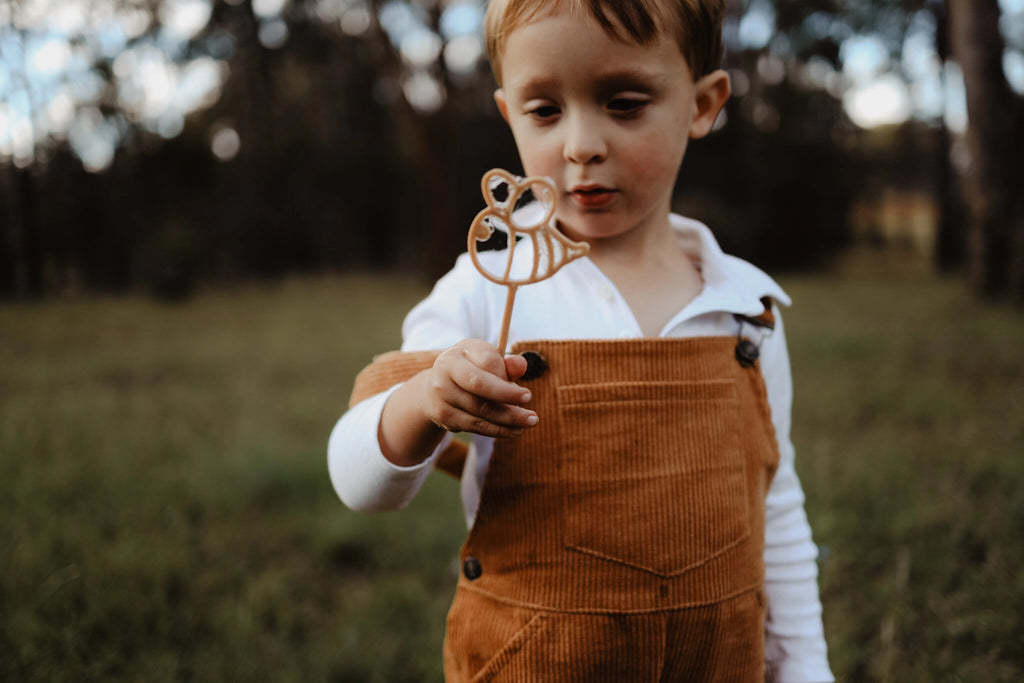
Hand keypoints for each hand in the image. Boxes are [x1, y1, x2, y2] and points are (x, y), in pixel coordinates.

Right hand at [420, 339, 537, 437]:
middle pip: (480, 385)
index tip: (527, 395)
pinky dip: (496, 429)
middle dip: (509, 399)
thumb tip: (521, 365)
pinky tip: (513, 430)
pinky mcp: (443, 414)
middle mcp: (444, 369)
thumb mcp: (486, 361)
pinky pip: (474, 425)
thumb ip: (506, 364)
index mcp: (458, 352)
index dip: (508, 378)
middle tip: (532, 415)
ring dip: (508, 419)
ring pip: (479, 409)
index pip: (487, 361)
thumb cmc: (471, 370)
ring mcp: (441, 393)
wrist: (438, 388)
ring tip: (529, 423)